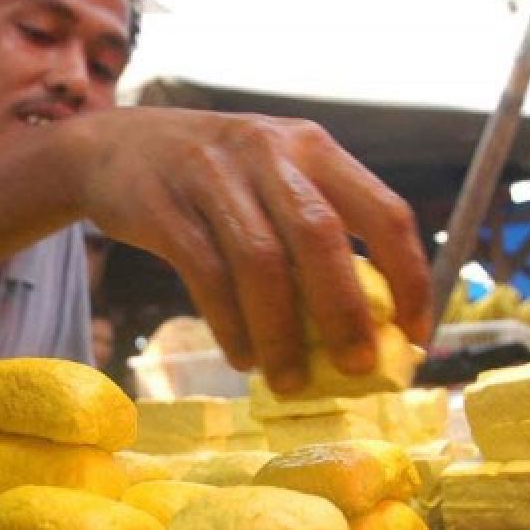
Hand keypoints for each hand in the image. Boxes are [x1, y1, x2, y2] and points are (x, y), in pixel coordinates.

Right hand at [74, 107, 431, 391]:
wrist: (113, 148)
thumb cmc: (212, 178)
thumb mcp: (270, 178)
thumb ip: (313, 233)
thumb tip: (363, 328)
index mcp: (312, 148)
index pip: (384, 211)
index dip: (411, 278)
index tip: (416, 336)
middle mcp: (268, 152)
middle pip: (321, 238)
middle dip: (344, 312)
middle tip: (355, 369)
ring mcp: (212, 175)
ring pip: (261, 262)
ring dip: (281, 332)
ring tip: (287, 381)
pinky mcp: (163, 205)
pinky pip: (206, 274)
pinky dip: (230, 324)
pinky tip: (242, 356)